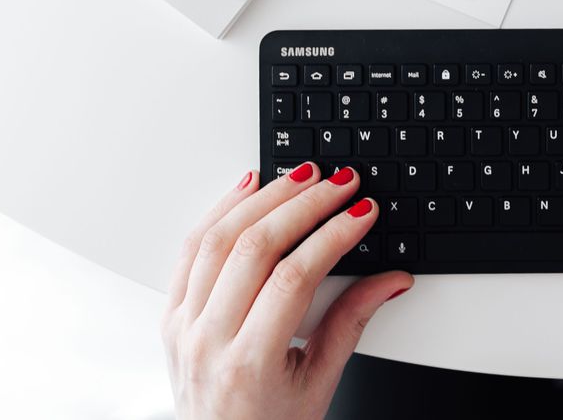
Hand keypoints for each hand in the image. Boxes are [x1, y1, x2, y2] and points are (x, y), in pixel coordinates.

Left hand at [162, 163, 411, 419]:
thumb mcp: (319, 384)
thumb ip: (352, 323)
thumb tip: (391, 279)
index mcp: (249, 363)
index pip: (293, 278)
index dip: (333, 236)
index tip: (361, 212)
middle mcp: (208, 340)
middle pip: (254, 248)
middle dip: (304, 205)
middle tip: (340, 184)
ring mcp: (183, 325)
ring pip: (217, 239)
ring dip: (264, 198)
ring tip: (301, 178)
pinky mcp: (171, 315)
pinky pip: (190, 249)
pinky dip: (220, 211)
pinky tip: (247, 188)